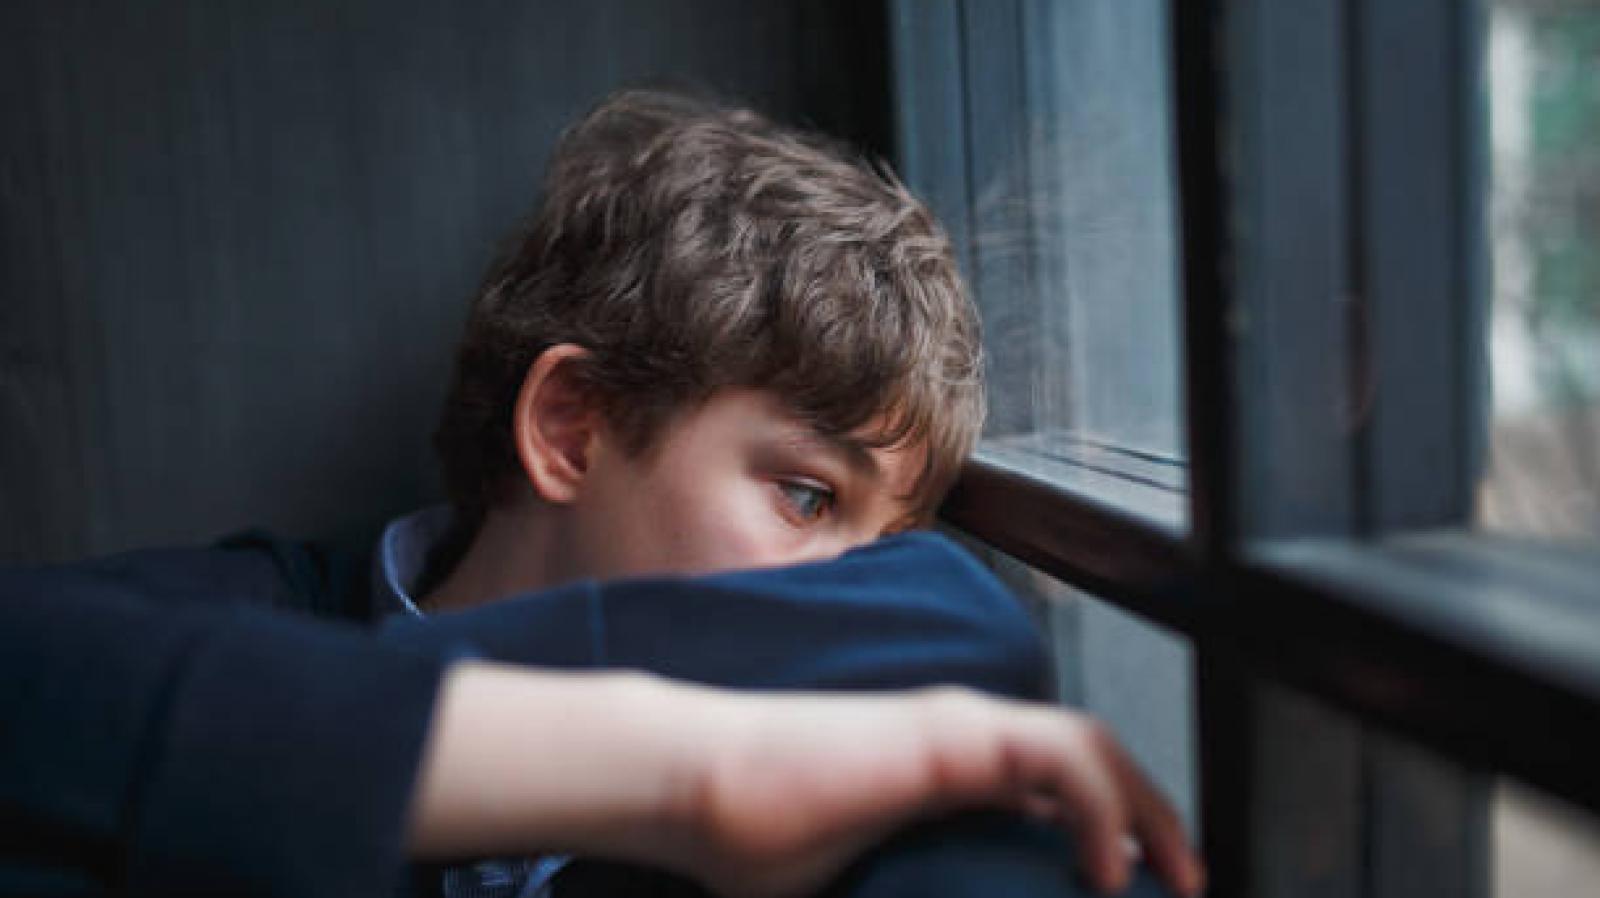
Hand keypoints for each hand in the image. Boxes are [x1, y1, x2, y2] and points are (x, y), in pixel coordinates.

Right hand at [668, 684, 1203, 897]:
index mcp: (945, 772)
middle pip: (1090, 757)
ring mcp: (957, 727)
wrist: (696, 788)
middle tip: (1184, 881)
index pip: (1055, 785)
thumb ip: (913, 891)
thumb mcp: (857, 886)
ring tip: (1174, 874)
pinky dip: (1105, 806)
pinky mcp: (948, 734)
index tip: (1132, 889)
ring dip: (1146, 806)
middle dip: (1152, 816)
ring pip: (1089, 744)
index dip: (1109, 828)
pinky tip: (1112, 867)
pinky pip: (1058, 755)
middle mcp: (962, 736)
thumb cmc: (752, 841)